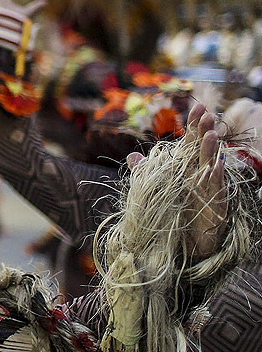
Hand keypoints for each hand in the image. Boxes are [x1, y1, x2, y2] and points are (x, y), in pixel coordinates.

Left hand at [126, 103, 225, 256]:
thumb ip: (146, 173)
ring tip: (212, 134)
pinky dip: (216, 175)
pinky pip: (215, 188)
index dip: (194, 126)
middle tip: (207, 113)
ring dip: (211, 150)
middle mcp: (198, 175)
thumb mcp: (153, 191)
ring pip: (210, 165)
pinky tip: (218, 163)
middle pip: (202, 149)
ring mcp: (208, 189)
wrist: (183, 245)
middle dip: (204, 131)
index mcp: (184, 169)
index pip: (190, 142)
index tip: (198, 106)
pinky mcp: (214, 205)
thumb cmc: (172, 214)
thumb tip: (133, 155)